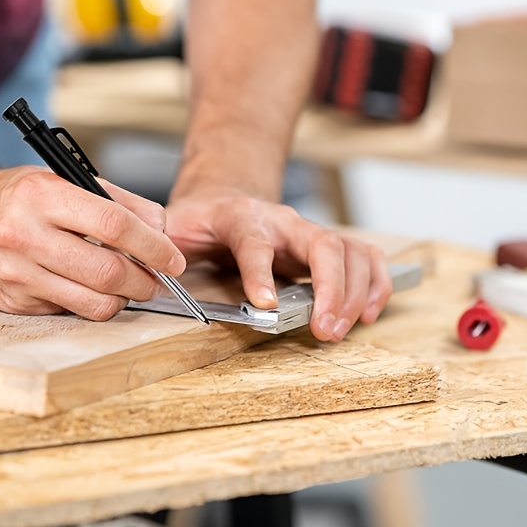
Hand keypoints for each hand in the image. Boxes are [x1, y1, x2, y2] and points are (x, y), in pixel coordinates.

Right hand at [0, 166, 185, 318]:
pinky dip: (89, 302)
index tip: (173, 257)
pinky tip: (86, 285)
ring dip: (124, 299)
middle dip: (146, 281)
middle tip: (157, 278)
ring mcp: (14, 274)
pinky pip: (68, 311)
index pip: (114, 224)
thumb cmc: (15, 196)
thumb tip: (161, 228)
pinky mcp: (10, 303)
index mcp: (41, 196)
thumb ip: (118, 201)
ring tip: (129, 285)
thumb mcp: (63, 180)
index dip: (153, 245)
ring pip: (92, 303)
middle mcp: (24, 236)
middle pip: (107, 272)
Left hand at [165, 192, 392, 341]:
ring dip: (356, 292)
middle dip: (330, 289)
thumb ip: (164, 247)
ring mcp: (309, 232)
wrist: (224, 197)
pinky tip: (370, 312)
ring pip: (351, 251)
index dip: (261, 273)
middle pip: (322, 244)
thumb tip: (151, 273)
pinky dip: (376, 284)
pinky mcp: (327, 245)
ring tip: (341, 329)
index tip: (266, 305)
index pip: (255, 242)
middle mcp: (283, 221)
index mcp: (240, 217)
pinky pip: (366, 257)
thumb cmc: (201, 219)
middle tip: (324, 329)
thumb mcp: (172, 227)